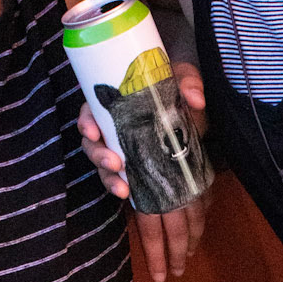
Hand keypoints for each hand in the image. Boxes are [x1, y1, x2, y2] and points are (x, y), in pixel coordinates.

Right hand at [77, 60, 209, 281]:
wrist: (182, 101)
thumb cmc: (173, 85)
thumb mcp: (181, 75)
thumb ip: (187, 83)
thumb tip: (195, 99)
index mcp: (115, 105)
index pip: (91, 113)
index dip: (87, 122)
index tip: (93, 130)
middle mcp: (112, 132)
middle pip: (95, 149)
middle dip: (101, 160)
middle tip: (115, 164)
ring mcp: (123, 154)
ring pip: (109, 173)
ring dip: (112, 184)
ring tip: (123, 192)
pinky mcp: (138, 173)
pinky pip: (130, 189)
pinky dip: (132, 198)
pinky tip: (135, 206)